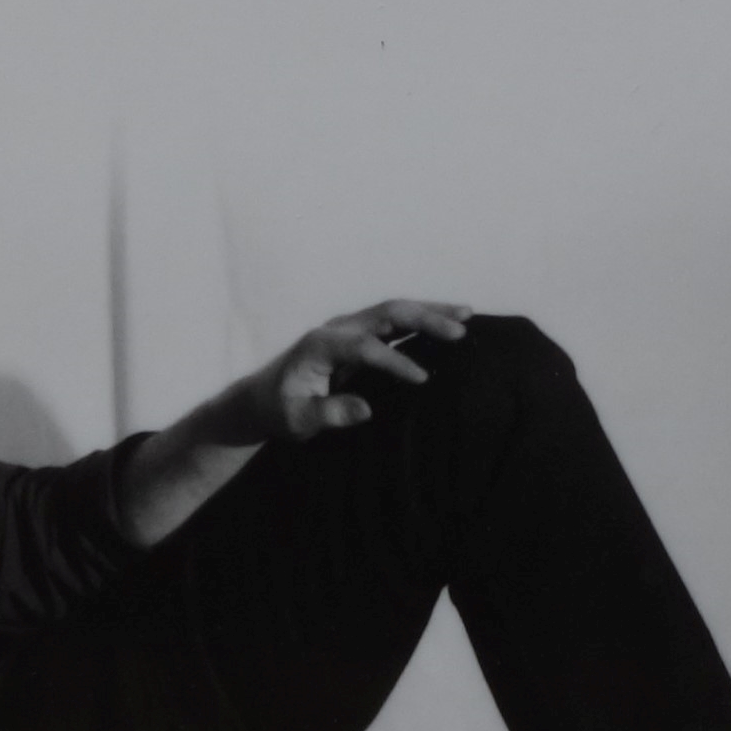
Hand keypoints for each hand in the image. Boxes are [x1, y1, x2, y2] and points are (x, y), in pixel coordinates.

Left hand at [232, 300, 471, 441]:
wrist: (263, 398)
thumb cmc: (279, 410)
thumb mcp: (297, 419)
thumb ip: (327, 414)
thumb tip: (365, 409)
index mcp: (321, 344)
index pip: (366, 347)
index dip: (395, 362)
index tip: (423, 380)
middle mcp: (337, 328)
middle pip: (387, 313)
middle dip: (425, 319)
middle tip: (461, 330)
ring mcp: (348, 328)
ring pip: (394, 311)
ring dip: (430, 311)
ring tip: (467, 314)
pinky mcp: (358, 335)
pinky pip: (394, 321)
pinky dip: (422, 319)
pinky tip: (447, 323)